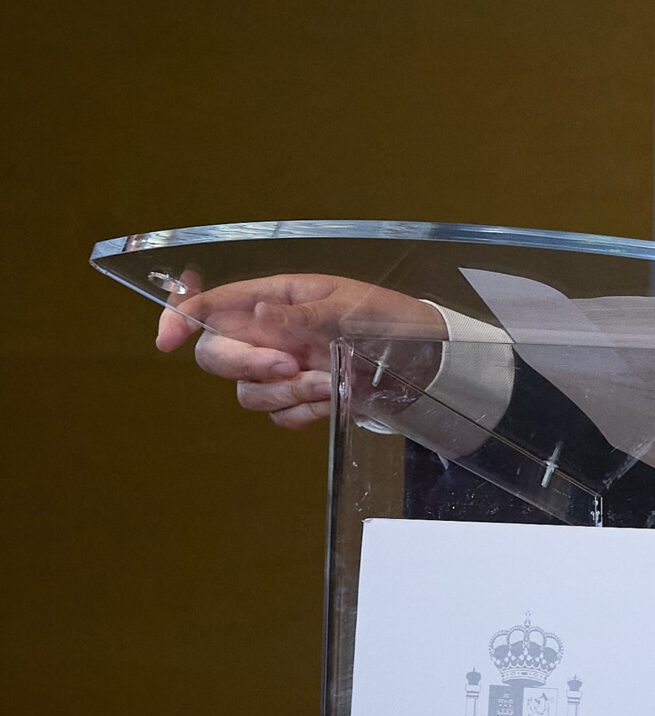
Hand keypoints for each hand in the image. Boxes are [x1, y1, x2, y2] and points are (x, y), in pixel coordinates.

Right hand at [154, 273, 443, 429]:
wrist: (425, 357)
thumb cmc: (389, 318)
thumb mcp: (350, 308)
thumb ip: (301, 316)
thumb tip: (255, 314)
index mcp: (277, 299)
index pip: (214, 305)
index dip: (180, 319)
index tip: (168, 341)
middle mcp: (270, 334)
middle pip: (217, 356)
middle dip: (247, 365)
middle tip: (289, 365)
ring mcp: (281, 368)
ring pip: (247, 393)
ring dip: (286, 392)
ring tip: (332, 381)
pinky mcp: (298, 399)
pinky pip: (279, 417)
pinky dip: (303, 412)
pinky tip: (335, 397)